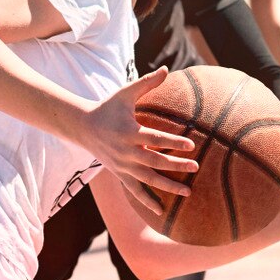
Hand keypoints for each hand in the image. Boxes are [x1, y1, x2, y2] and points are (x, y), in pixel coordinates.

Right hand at [79, 67, 198, 214]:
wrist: (83, 127)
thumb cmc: (109, 107)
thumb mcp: (125, 94)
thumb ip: (146, 83)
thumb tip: (166, 68)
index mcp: (129, 132)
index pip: (155, 138)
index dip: (173, 142)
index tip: (192, 145)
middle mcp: (126, 152)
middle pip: (155, 161)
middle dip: (176, 165)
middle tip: (196, 168)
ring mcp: (122, 166)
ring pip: (148, 180)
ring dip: (168, 187)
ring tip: (188, 192)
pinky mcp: (120, 174)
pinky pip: (135, 191)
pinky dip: (148, 201)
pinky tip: (163, 211)